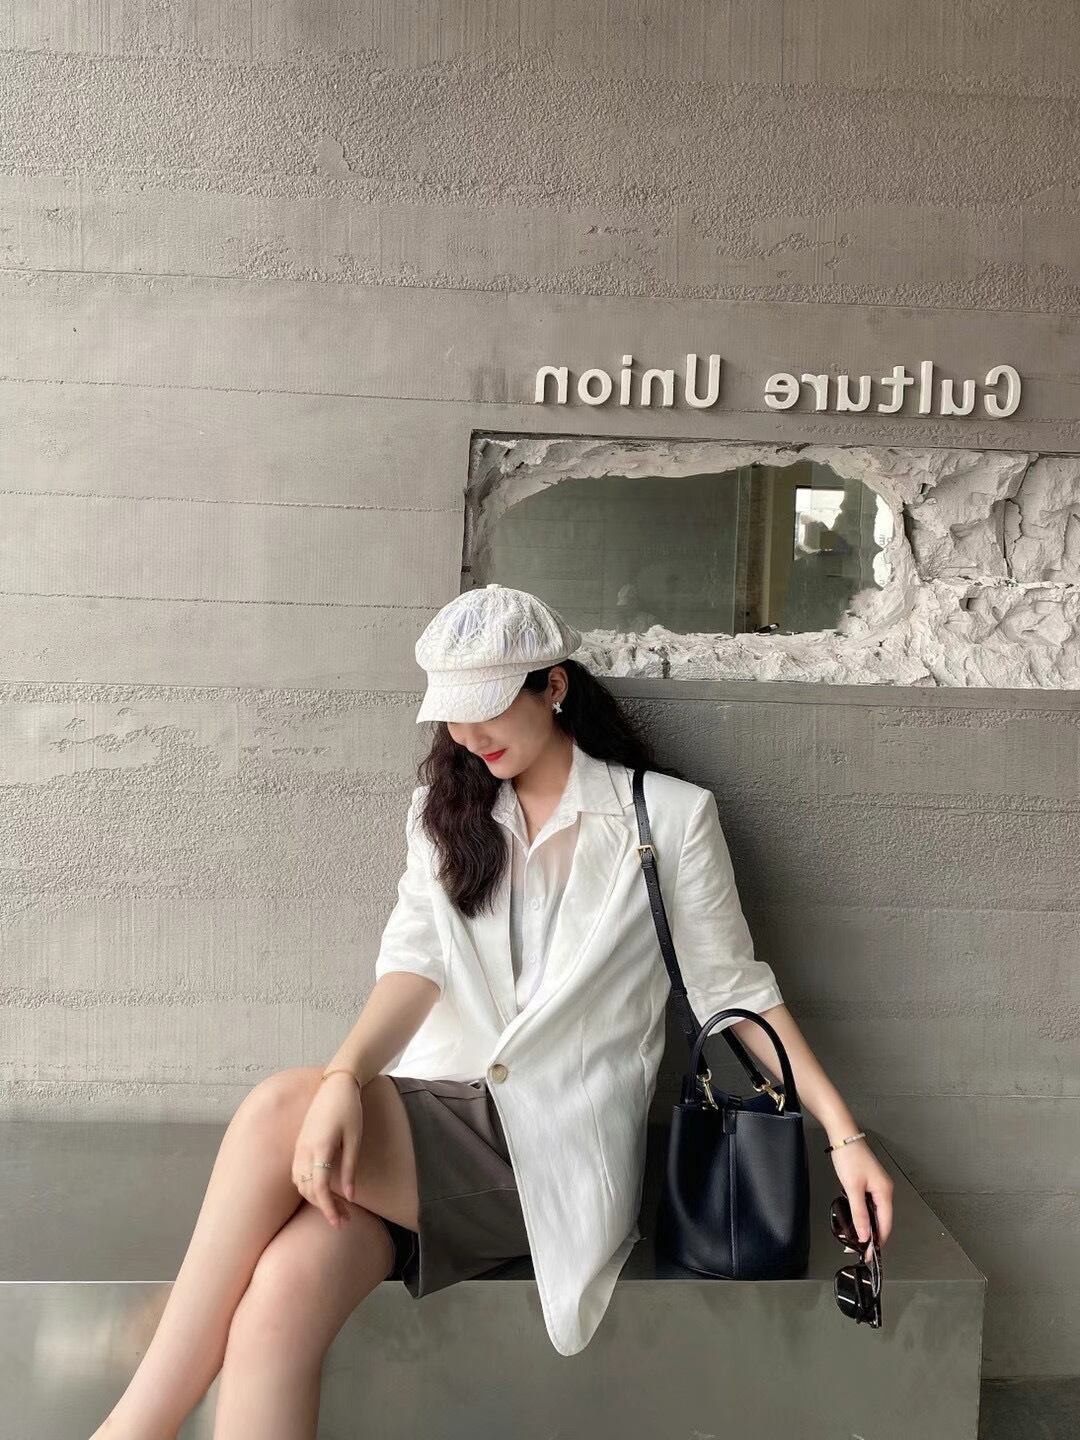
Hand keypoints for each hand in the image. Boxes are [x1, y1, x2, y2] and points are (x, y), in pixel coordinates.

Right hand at [292, 1074, 364, 1228]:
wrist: (336, 1084)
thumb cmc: (349, 1109)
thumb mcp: (355, 1138)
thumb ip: (350, 1168)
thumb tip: (350, 1196)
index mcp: (320, 1149)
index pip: (319, 1189)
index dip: (328, 1209)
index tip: (339, 1223)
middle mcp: (304, 1150)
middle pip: (308, 1190)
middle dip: (324, 1208)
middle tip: (344, 1220)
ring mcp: (299, 1147)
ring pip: (300, 1184)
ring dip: (315, 1199)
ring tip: (335, 1207)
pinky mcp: (300, 1144)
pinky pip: (297, 1173)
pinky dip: (307, 1186)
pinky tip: (320, 1190)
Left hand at [829, 1138, 893, 1248]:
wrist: (843, 1135)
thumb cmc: (849, 1157)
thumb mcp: (852, 1188)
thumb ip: (859, 1213)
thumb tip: (864, 1235)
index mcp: (885, 1192)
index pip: (885, 1224)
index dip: (877, 1242)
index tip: (869, 1254)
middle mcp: (885, 1190)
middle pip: (882, 1220)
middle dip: (872, 1236)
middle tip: (860, 1249)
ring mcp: (878, 1186)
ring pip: (876, 1213)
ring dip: (868, 1226)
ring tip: (857, 1239)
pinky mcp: (870, 1183)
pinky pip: (871, 1205)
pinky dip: (865, 1215)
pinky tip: (857, 1220)